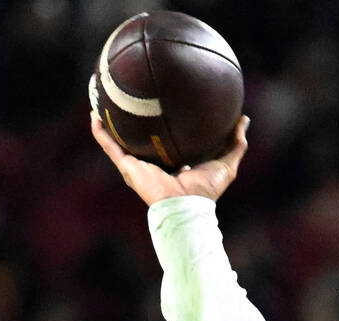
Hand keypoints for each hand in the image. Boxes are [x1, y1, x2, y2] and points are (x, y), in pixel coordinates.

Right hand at [90, 111, 248, 204]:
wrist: (187, 205)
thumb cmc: (206, 190)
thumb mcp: (226, 163)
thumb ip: (235, 143)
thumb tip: (244, 119)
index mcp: (173, 163)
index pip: (167, 142)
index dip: (165, 127)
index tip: (165, 107)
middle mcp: (153, 163)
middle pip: (140, 138)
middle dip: (133, 121)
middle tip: (129, 97)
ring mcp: (139, 165)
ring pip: (119, 139)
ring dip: (109, 122)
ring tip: (102, 100)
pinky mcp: (128, 167)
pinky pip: (110, 145)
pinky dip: (100, 131)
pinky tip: (94, 114)